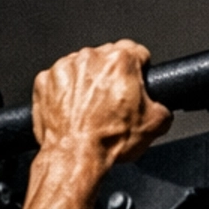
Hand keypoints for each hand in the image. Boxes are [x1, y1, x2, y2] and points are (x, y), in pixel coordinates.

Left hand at [31, 39, 171, 165]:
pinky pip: (60, 80)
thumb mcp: (155, 126)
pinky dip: (65, 92)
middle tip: (113, 103)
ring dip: (88, 83)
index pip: (136, 51)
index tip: (136, 80)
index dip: (140, 68)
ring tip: (91, 110)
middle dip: (112, 76)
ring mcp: (65, 67)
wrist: (76, 156)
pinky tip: (73, 111)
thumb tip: (161, 108)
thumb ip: (163, 107)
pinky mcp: (45, 80)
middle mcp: (91, 58)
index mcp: (120, 61)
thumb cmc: (108, 141)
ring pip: (82, 67)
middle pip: (107, 57)